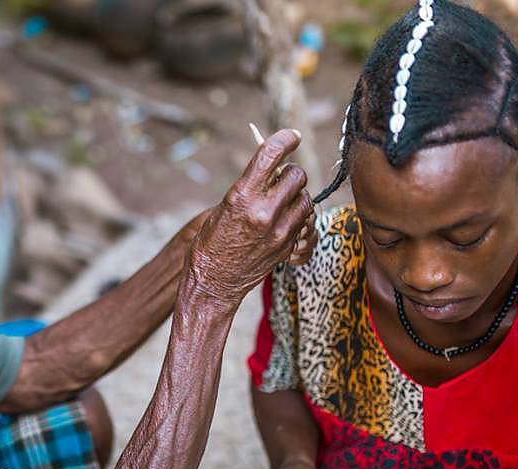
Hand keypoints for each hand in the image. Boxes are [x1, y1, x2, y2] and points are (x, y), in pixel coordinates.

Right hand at [187, 129, 313, 307]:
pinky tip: (287, 223)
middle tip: (279, 180)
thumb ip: (250, 186)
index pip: (272, 154)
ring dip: (297, 197)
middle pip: (297, 175)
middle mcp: (263, 212)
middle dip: (290, 173)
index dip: (286, 139)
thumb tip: (274, 166)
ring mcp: (279, 232)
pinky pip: (307, 223)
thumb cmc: (211, 243)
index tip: (292, 137)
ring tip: (282, 203)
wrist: (212, 283)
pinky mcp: (287, 248)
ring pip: (307, 199)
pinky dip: (300, 219)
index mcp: (242, 196)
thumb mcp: (224, 206)